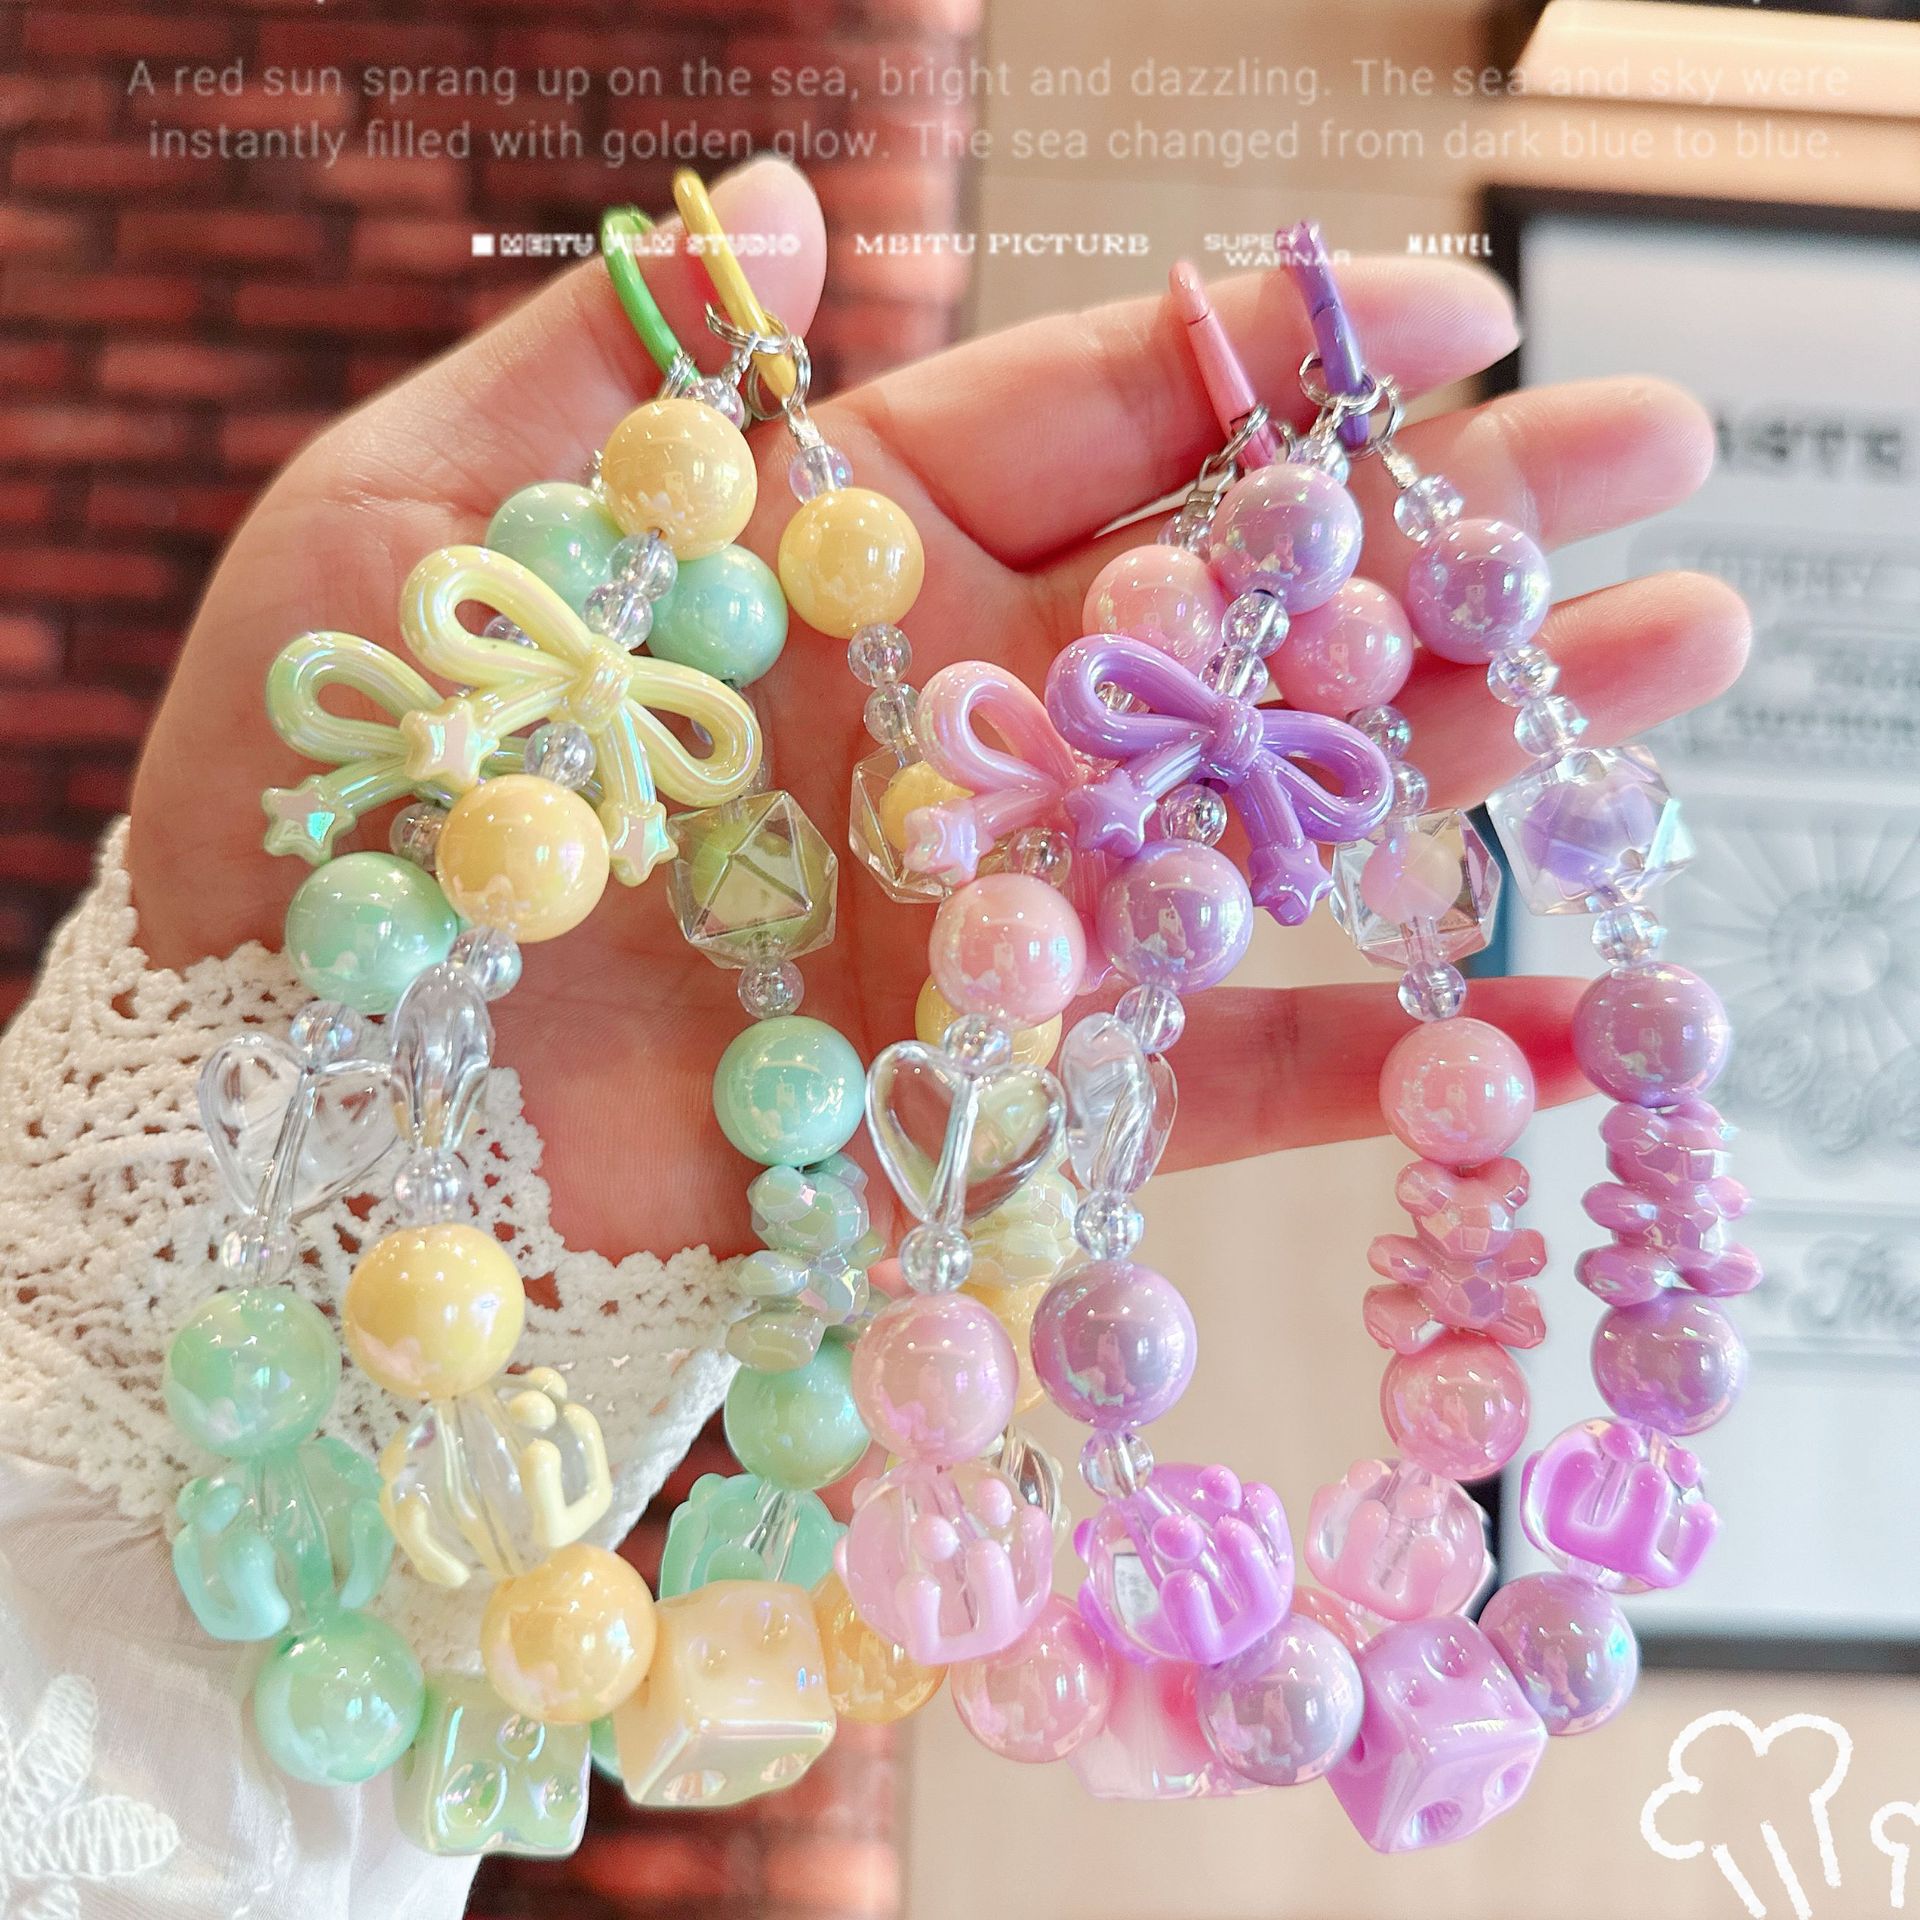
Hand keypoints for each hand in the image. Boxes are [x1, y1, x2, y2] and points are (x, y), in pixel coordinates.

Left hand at [129, 158, 1747, 1257]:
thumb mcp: (409, 537)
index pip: (1092, 419)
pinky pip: (1219, 1077)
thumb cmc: (308, 821)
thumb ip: (604, 374)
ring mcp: (995, 920)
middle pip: (1236, 607)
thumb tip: (773, 199)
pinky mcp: (1000, 1106)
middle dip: (1444, 529)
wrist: (285, 1148)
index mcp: (831, 562)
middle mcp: (947, 732)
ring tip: (1685, 655)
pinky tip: (1554, 1019)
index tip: (1460, 315)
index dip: (1274, 359)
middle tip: (1661, 459)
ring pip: (1273, 815)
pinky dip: (1381, 1056)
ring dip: (1472, 749)